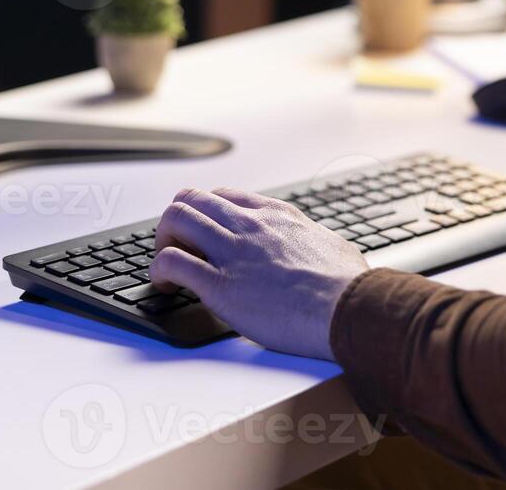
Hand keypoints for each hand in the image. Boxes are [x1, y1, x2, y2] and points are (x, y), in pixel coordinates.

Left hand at [151, 187, 369, 359]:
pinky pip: (172, 263)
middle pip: (192, 199)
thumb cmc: (347, 284)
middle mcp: (249, 226)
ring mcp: (232, 252)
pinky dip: (158, 270)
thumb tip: (314, 244)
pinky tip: (165, 285)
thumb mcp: (329, 242)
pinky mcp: (220, 286)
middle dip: (176, 221)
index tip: (203, 231)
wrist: (347, 308)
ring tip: (166, 265)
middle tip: (177, 246)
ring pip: (175, 219)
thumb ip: (310, 238)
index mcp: (275, 215)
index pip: (224, 196)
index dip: (205, 212)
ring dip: (162, 241)